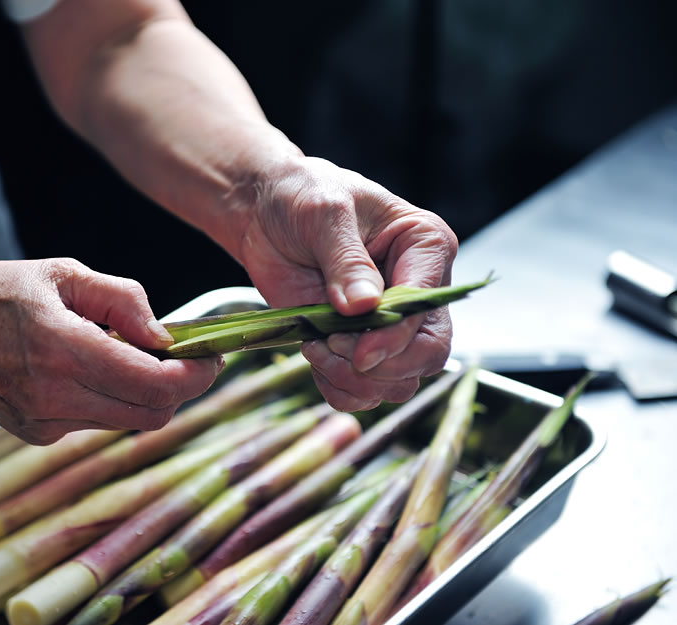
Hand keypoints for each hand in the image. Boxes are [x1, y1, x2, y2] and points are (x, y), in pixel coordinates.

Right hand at [0, 258, 221, 443]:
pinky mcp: (38, 434)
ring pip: (129, 421)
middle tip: (187, 356)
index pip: (156, 385)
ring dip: (146, 391)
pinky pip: (97, 420)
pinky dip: (112, 397)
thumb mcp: (60, 273)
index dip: (196, 375)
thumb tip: (163, 332)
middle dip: (182, 387)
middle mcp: (56, 396)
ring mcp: (45, 422)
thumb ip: (122, 298)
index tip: (210, 356)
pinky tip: (89, 366)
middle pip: (153, 415)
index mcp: (63, 349)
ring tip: (127, 351)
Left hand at [235, 156, 457, 410]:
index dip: (396, 337)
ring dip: (357, 380)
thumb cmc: (301, 195)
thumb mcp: (325, 213)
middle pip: (427, 353)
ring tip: (316, 348)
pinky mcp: (357, 342)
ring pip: (399, 379)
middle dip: (379, 365)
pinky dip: (340, 388)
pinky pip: (365, 388)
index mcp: (425, 248)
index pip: (428, 308)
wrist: (264, 211)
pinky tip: (314, 360)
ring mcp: (388, 322)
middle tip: (331, 347)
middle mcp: (417, 290)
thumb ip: (346, 260)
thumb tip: (365, 306)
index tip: (359, 352)